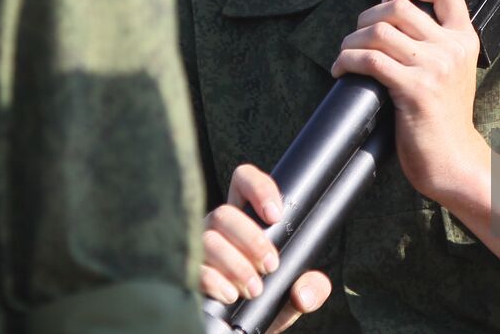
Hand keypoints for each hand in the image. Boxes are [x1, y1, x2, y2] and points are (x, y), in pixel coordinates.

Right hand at [200, 163, 331, 332]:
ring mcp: (198, 248)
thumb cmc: (269, 300)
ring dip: (235, 265)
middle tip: (271, 266)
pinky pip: (193, 268)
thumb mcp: (296, 292)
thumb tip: (304, 295)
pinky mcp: (187, 273)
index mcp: (245, 217)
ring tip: (254, 288)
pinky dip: (214, 281)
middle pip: (225, 213)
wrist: (243, 329)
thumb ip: (312, 287)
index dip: (258, 188)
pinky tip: (230, 294)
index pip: (244, 180)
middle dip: (252, 240)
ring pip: (208, 240)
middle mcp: (217, 227)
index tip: (276, 216)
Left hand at [331, 0, 488, 204]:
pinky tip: (340, 70)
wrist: (453, 160)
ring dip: (351, 41)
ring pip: (379, 31)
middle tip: (357, 37)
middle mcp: (452, 47)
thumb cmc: (443, 118)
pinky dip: (346, 61)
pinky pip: (370, 61)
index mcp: (464, 38)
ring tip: (345, 55)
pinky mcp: (414, 90)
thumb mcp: (451, 70)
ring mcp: (434, 68)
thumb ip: (433, 43)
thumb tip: (390, 15)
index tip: (389, 1)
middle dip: (366, 17)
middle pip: (398, 7)